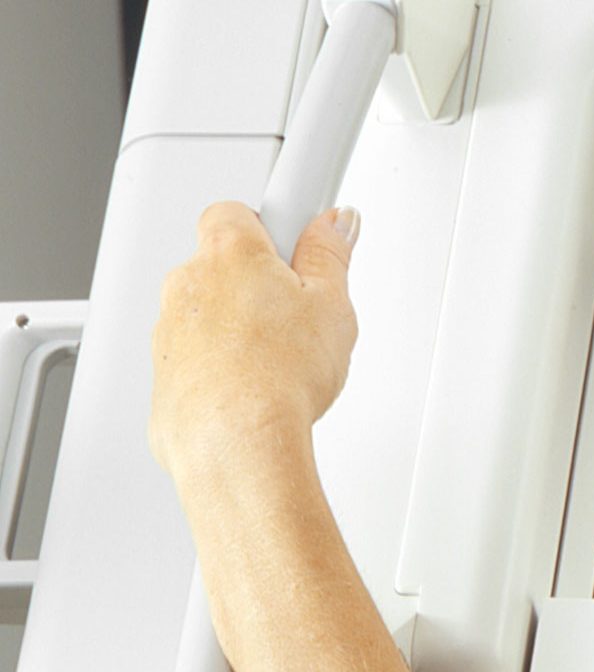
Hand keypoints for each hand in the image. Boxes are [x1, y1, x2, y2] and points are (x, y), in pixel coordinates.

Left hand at [150, 203, 359, 482]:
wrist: (237, 441)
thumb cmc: (278, 375)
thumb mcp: (333, 307)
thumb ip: (330, 257)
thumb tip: (333, 225)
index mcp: (228, 250)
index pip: (242, 212)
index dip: (274, 229)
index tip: (301, 245)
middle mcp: (187, 280)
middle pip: (224, 265)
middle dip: (258, 285)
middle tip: (300, 317)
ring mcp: (170, 325)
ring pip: (210, 314)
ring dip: (241, 330)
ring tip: (283, 364)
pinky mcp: (164, 370)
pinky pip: (198, 357)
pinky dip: (223, 369)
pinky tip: (258, 391)